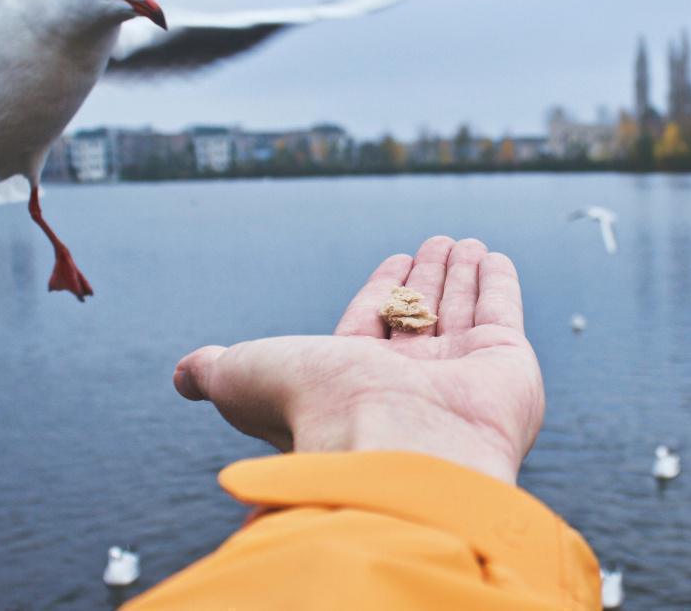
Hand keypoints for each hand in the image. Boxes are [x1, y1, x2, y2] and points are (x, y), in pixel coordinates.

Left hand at [173, 236, 544, 483]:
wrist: (396, 448)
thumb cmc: (319, 414)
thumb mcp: (247, 377)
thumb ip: (219, 369)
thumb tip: (183, 373)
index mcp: (355, 383)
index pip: (371, 323)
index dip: (382, 290)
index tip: (394, 260)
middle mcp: (409, 383)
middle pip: (419, 315)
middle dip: (426, 278)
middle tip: (435, 242)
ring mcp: (461, 376)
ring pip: (460, 309)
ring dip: (461, 273)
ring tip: (462, 241)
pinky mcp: (507, 366)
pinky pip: (502, 312)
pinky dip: (499, 283)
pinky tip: (493, 258)